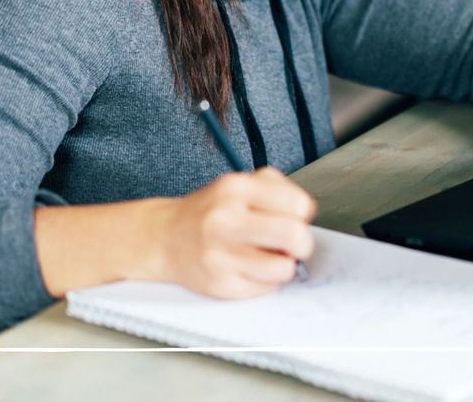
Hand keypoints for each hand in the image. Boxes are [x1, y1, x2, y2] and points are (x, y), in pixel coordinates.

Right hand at [154, 167, 316, 298]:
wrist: (165, 237)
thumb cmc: (211, 211)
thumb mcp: (239, 184)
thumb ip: (276, 190)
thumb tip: (306, 213)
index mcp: (235, 189)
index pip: (296, 204)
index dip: (303, 214)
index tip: (295, 217)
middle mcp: (225, 220)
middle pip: (293, 236)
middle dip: (303, 243)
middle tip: (294, 244)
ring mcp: (220, 255)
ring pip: (283, 268)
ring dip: (285, 264)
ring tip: (271, 256)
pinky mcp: (219, 284)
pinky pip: (264, 288)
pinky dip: (265, 279)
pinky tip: (249, 267)